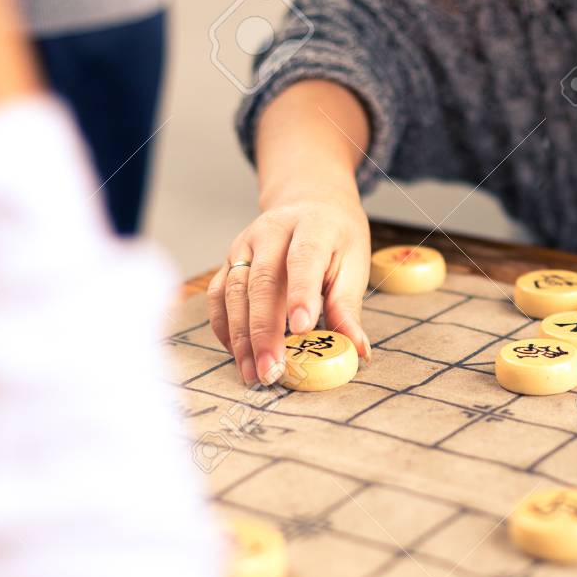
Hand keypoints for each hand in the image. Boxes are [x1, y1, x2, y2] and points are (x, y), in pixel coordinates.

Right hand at [208, 197, 371, 385]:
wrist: (311, 203)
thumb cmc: (336, 239)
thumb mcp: (354, 264)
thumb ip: (348, 307)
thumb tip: (357, 350)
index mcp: (313, 226)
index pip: (304, 258)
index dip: (301, 294)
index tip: (301, 329)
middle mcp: (271, 232)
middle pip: (262, 281)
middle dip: (264, 331)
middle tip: (271, 370)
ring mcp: (244, 245)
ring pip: (234, 292)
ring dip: (241, 337)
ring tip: (253, 373)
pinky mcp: (229, 261)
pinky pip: (218, 296)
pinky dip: (225, 328)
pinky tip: (239, 354)